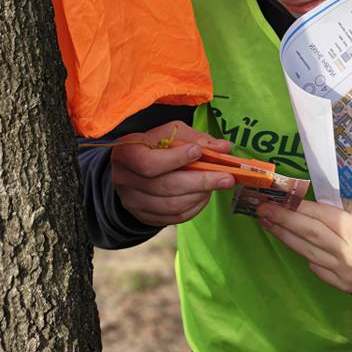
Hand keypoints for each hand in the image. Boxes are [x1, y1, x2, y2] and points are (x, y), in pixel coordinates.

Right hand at [111, 120, 234, 226]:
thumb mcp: (170, 133)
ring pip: (171, 206)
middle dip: (200, 181)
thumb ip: (196, 138)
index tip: (199, 152)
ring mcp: (133, 203)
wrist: (134, 168)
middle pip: (165, 186)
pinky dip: (194, 207)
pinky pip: (174, 218)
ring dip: (199, 195)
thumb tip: (224, 147)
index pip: (149, 163)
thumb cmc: (155, 145)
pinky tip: (205, 195)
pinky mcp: (145, 217)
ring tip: (218, 184)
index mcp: (126, 154)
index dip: (175, 159)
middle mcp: (125, 181)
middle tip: (227, 177)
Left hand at [256, 198, 351, 294]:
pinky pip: (318, 269)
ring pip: (307, 252)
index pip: (318, 215)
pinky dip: (305, 256)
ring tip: (268, 225)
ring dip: (285, 237)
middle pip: (307, 233)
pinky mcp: (343, 285)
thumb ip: (350, 206)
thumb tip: (325, 204)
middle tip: (261, 210)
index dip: (295, 206)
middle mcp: (344, 252)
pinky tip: (294, 245)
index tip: (276, 198)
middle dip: (281, 220)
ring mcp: (342, 272)